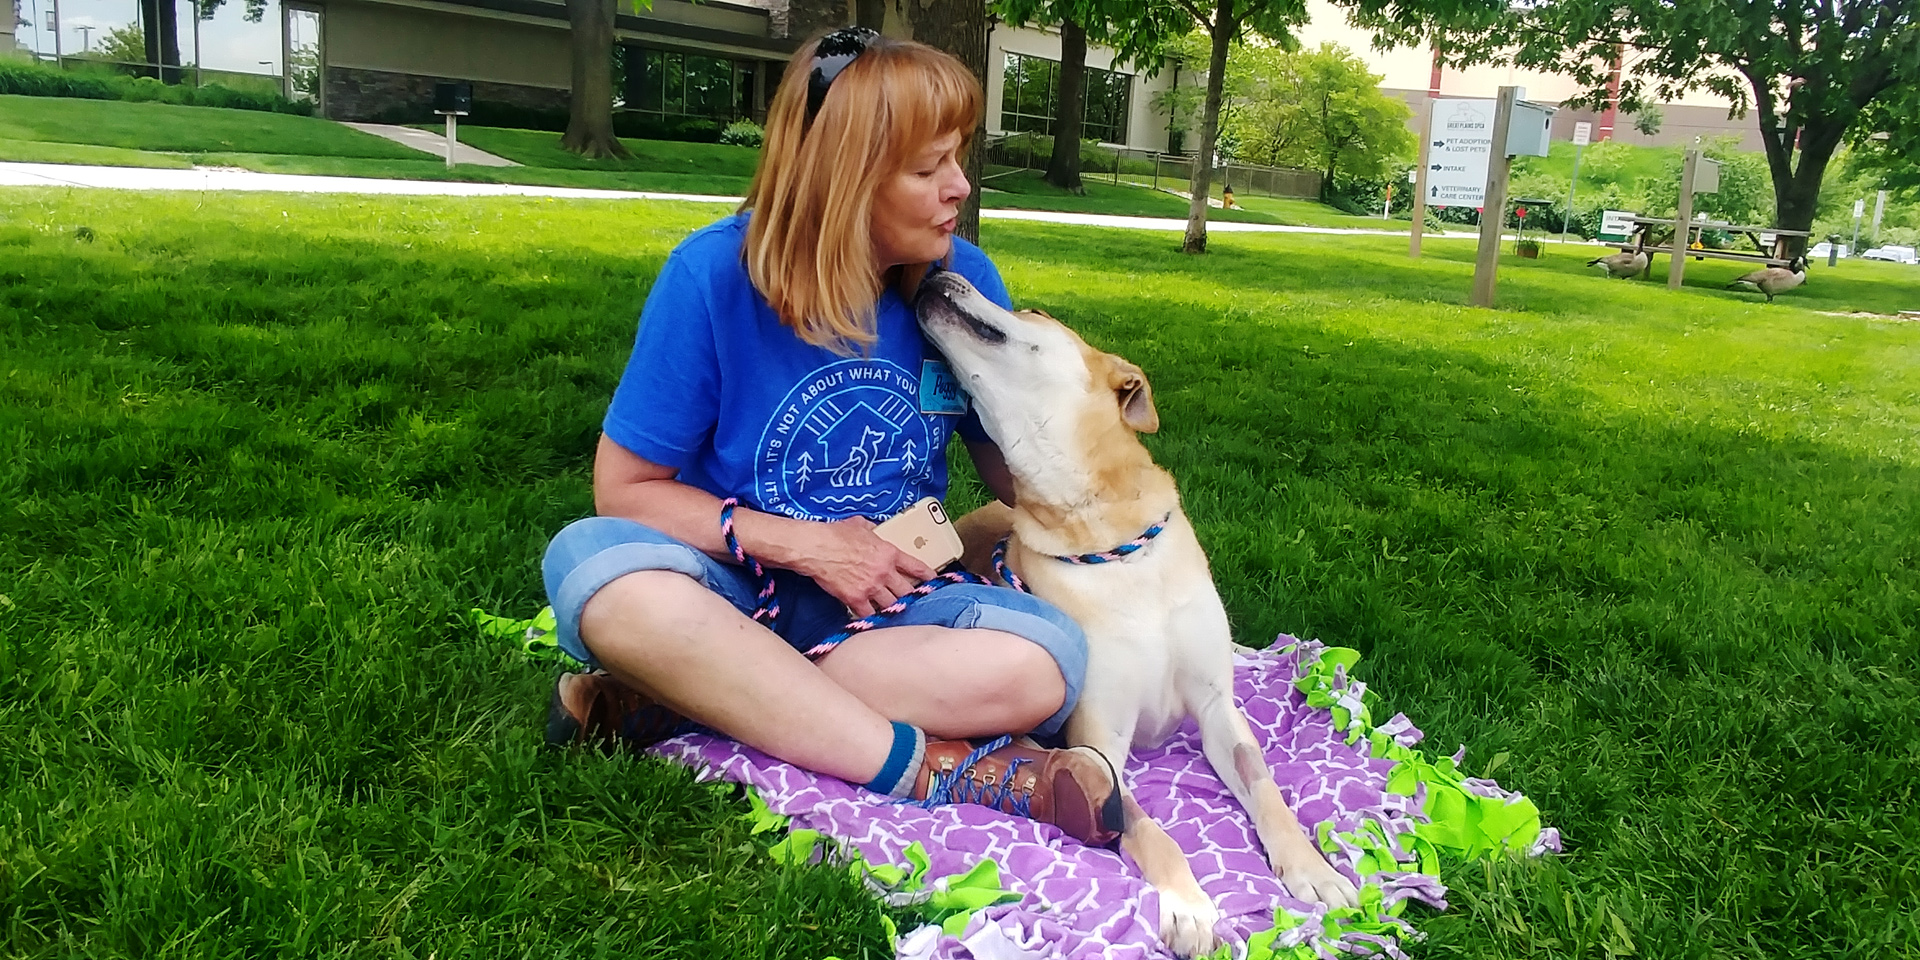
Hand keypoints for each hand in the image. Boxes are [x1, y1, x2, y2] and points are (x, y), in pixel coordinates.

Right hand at [788, 517, 937, 617]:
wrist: (816, 547)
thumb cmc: (834, 534)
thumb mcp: (860, 525)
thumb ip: (872, 530)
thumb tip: (873, 530)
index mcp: (888, 552)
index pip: (916, 566)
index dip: (928, 576)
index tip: (933, 581)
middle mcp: (884, 571)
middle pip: (907, 591)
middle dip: (910, 597)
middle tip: (911, 602)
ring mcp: (871, 587)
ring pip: (891, 606)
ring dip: (892, 609)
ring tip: (893, 613)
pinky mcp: (855, 599)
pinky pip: (869, 614)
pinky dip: (870, 617)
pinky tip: (871, 619)